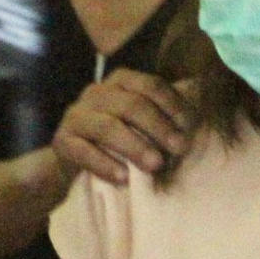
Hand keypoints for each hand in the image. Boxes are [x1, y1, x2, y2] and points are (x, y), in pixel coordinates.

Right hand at [52, 68, 194, 185]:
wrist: (74, 157)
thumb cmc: (119, 136)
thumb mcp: (141, 121)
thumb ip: (163, 115)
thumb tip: (197, 121)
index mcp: (120, 80)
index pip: (151, 85)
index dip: (172, 105)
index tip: (189, 127)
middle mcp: (96, 91)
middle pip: (132, 104)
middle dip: (158, 127)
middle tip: (179, 148)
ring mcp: (76, 114)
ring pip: (108, 126)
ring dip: (135, 146)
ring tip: (156, 165)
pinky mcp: (62, 140)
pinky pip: (84, 151)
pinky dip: (106, 165)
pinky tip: (124, 178)